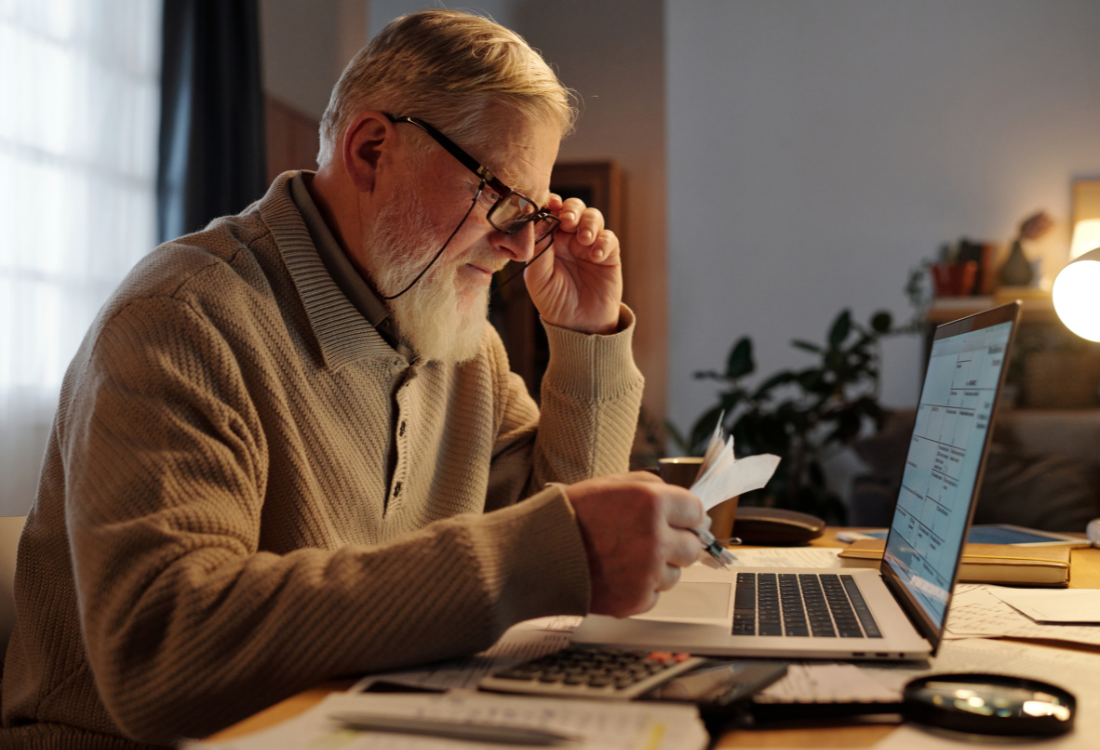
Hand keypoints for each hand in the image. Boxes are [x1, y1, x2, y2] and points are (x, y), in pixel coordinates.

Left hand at [522, 195, 621, 334]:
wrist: (579, 325)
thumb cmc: (554, 302)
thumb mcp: (537, 278)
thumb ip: (538, 250)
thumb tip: (538, 223)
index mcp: (550, 239)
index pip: (551, 212)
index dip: (552, 203)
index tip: (551, 204)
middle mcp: (569, 238)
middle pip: (574, 207)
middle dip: (572, 208)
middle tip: (568, 220)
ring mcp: (590, 245)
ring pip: (593, 217)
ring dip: (589, 223)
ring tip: (584, 239)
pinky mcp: (609, 255)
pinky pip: (609, 238)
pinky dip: (603, 243)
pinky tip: (596, 257)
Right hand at [564, 472, 706, 616]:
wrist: (540, 554)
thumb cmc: (572, 516)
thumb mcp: (612, 483)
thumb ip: (653, 487)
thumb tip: (687, 504)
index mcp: (652, 502)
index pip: (697, 511)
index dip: (687, 516)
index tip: (680, 521)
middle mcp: (656, 538)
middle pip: (692, 546)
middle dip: (676, 543)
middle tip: (648, 540)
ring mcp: (648, 572)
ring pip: (674, 573)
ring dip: (658, 567)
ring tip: (625, 557)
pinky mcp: (638, 599)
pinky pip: (655, 595)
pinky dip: (641, 588)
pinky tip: (617, 574)